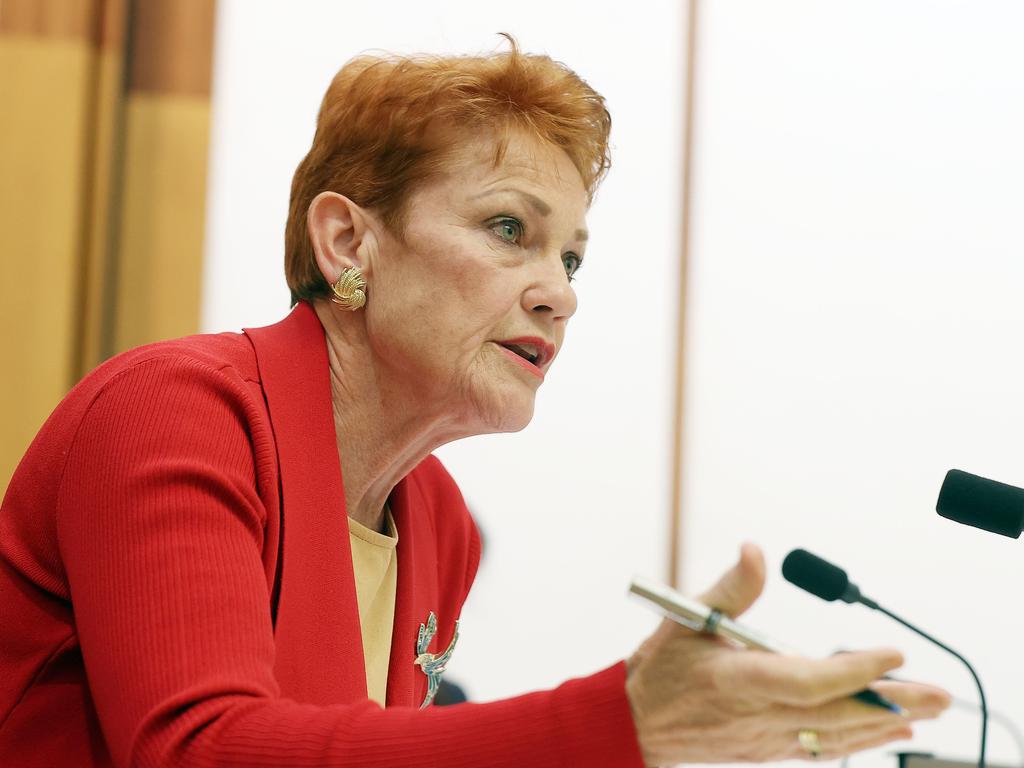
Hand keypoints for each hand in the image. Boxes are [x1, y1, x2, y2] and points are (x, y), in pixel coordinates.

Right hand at [625, 543, 950, 765]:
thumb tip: (756, 550)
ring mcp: (766, 740)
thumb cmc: (661, 671)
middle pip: (837, 715)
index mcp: (738, 680)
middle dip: (892, 704)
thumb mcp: (687, 617)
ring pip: (837, 738)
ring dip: (885, 725)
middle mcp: (758, 716)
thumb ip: (730, 586)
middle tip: (938, 694)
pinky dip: (859, 741)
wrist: (636, 726)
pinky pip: (823, 750)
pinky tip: (886, 731)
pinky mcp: (767, 751)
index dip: (855, 670)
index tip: (892, 653)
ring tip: (927, 711)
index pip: (808, 680)